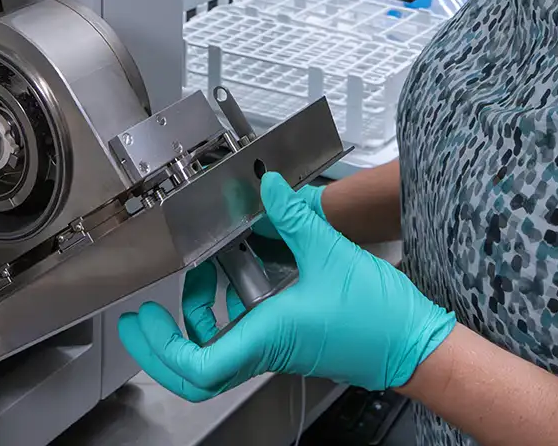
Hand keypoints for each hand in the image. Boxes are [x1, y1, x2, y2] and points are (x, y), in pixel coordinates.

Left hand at [118, 172, 454, 399]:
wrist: (413, 343)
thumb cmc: (378, 316)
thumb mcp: (329, 253)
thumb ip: (292, 217)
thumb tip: (267, 187)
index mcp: (267, 337)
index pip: (198, 365)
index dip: (161, 348)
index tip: (144, 320)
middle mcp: (266, 350)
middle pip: (196, 370)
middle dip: (162, 345)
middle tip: (145, 317)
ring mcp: (276, 348)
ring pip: (217, 352)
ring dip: (196, 319)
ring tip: (198, 279)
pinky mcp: (288, 340)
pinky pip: (242, 335)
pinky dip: (226, 311)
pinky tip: (236, 279)